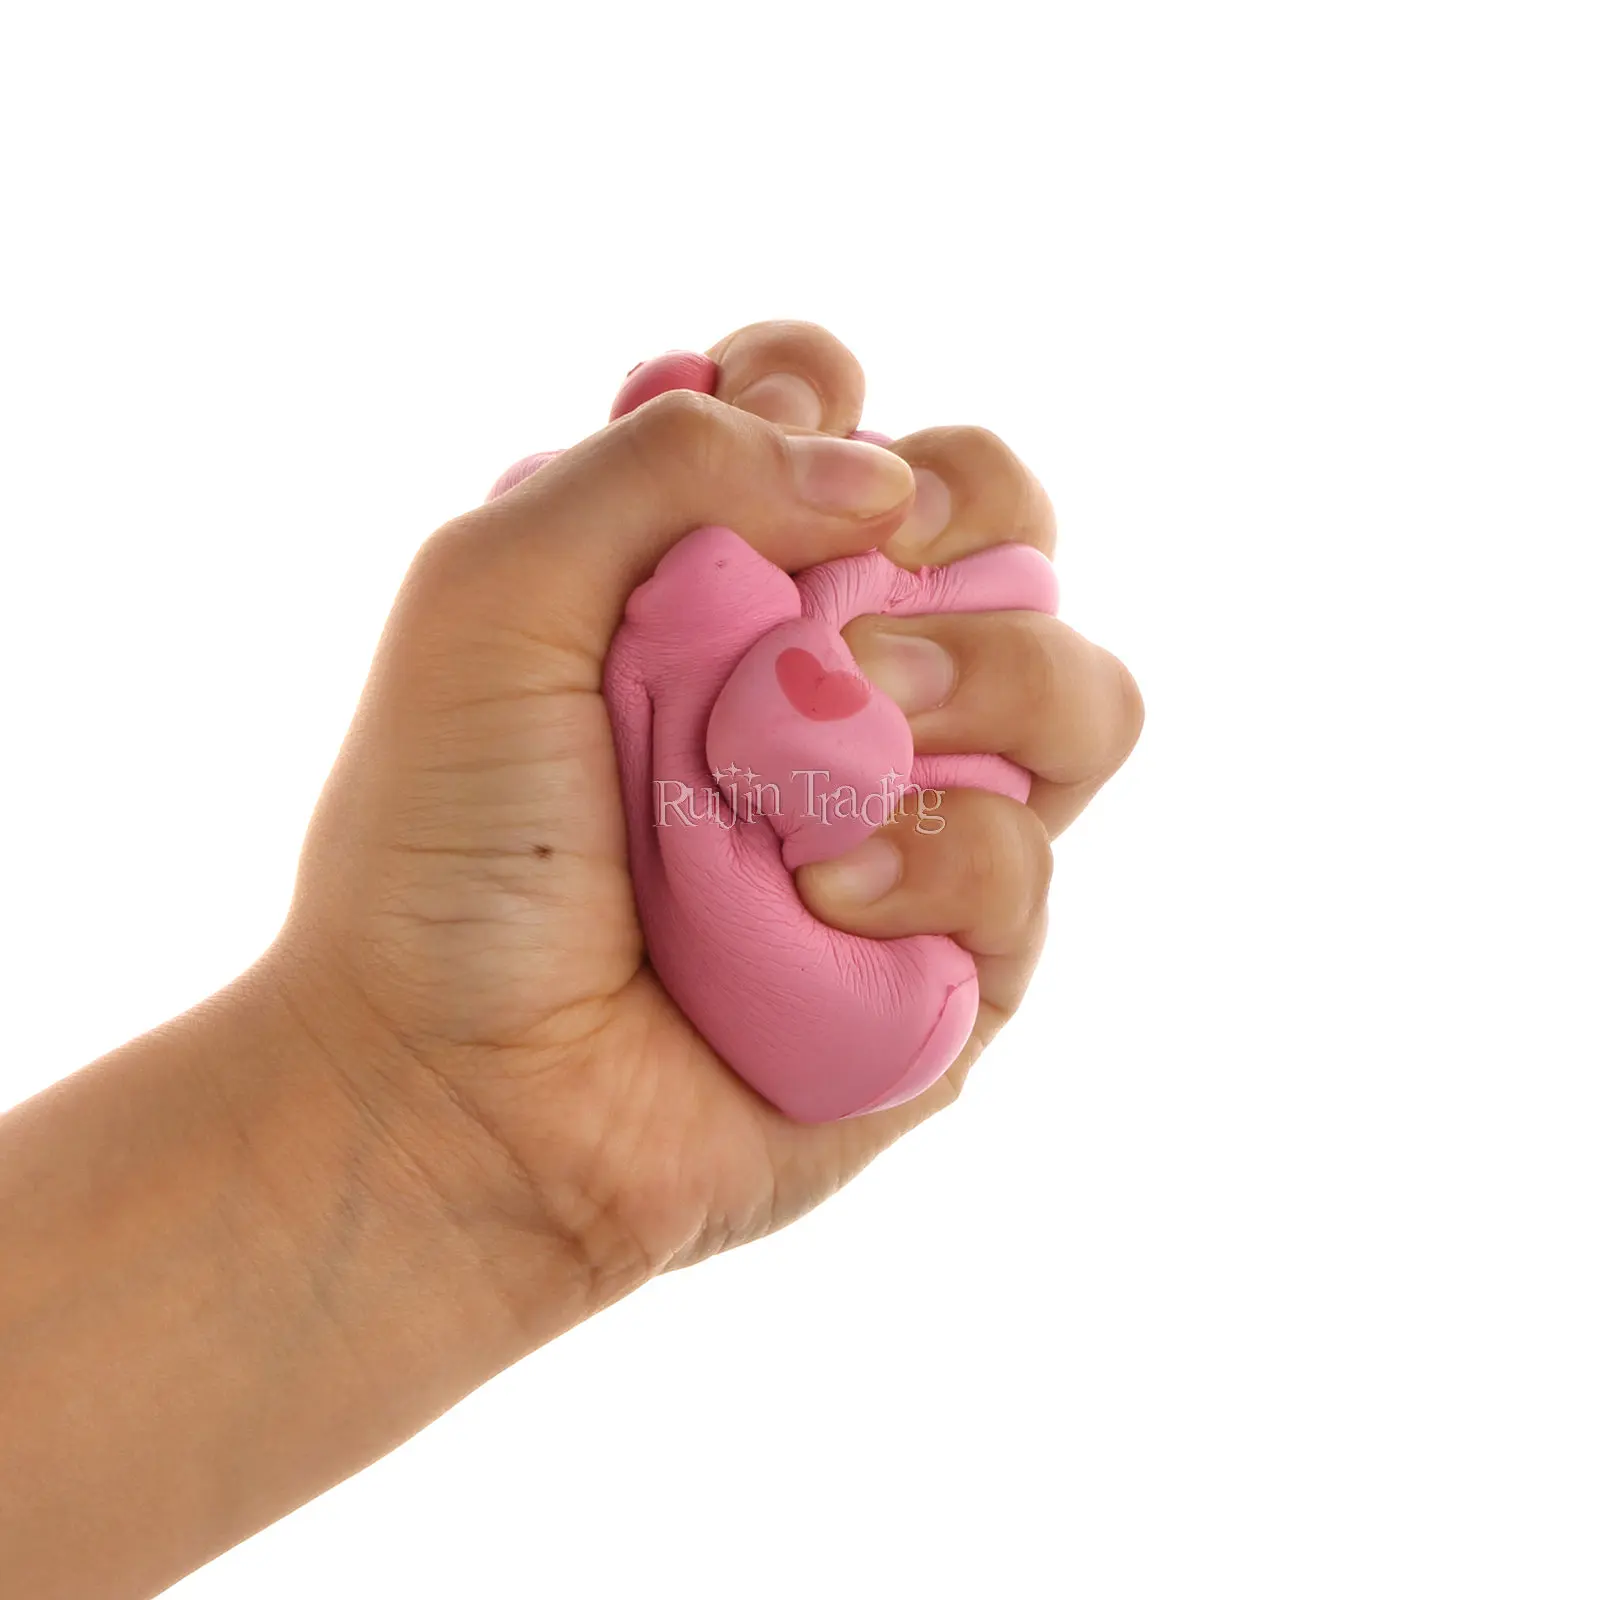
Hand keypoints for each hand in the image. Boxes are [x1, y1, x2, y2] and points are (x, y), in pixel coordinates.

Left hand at [272, 320, 1142, 1312]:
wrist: (454, 1090)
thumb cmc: (446, 846)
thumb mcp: (494, 594)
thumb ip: (667, 464)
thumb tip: (878, 475)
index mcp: (730, 587)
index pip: (846, 425)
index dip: (828, 396)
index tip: (767, 427)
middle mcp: (839, 690)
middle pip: (1009, 535)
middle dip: (976, 506)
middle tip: (861, 574)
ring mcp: (912, 820)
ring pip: (1079, 690)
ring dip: (992, 676)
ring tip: (860, 722)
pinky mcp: (954, 956)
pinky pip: (1027, 866)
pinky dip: (935, 860)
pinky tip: (823, 894)